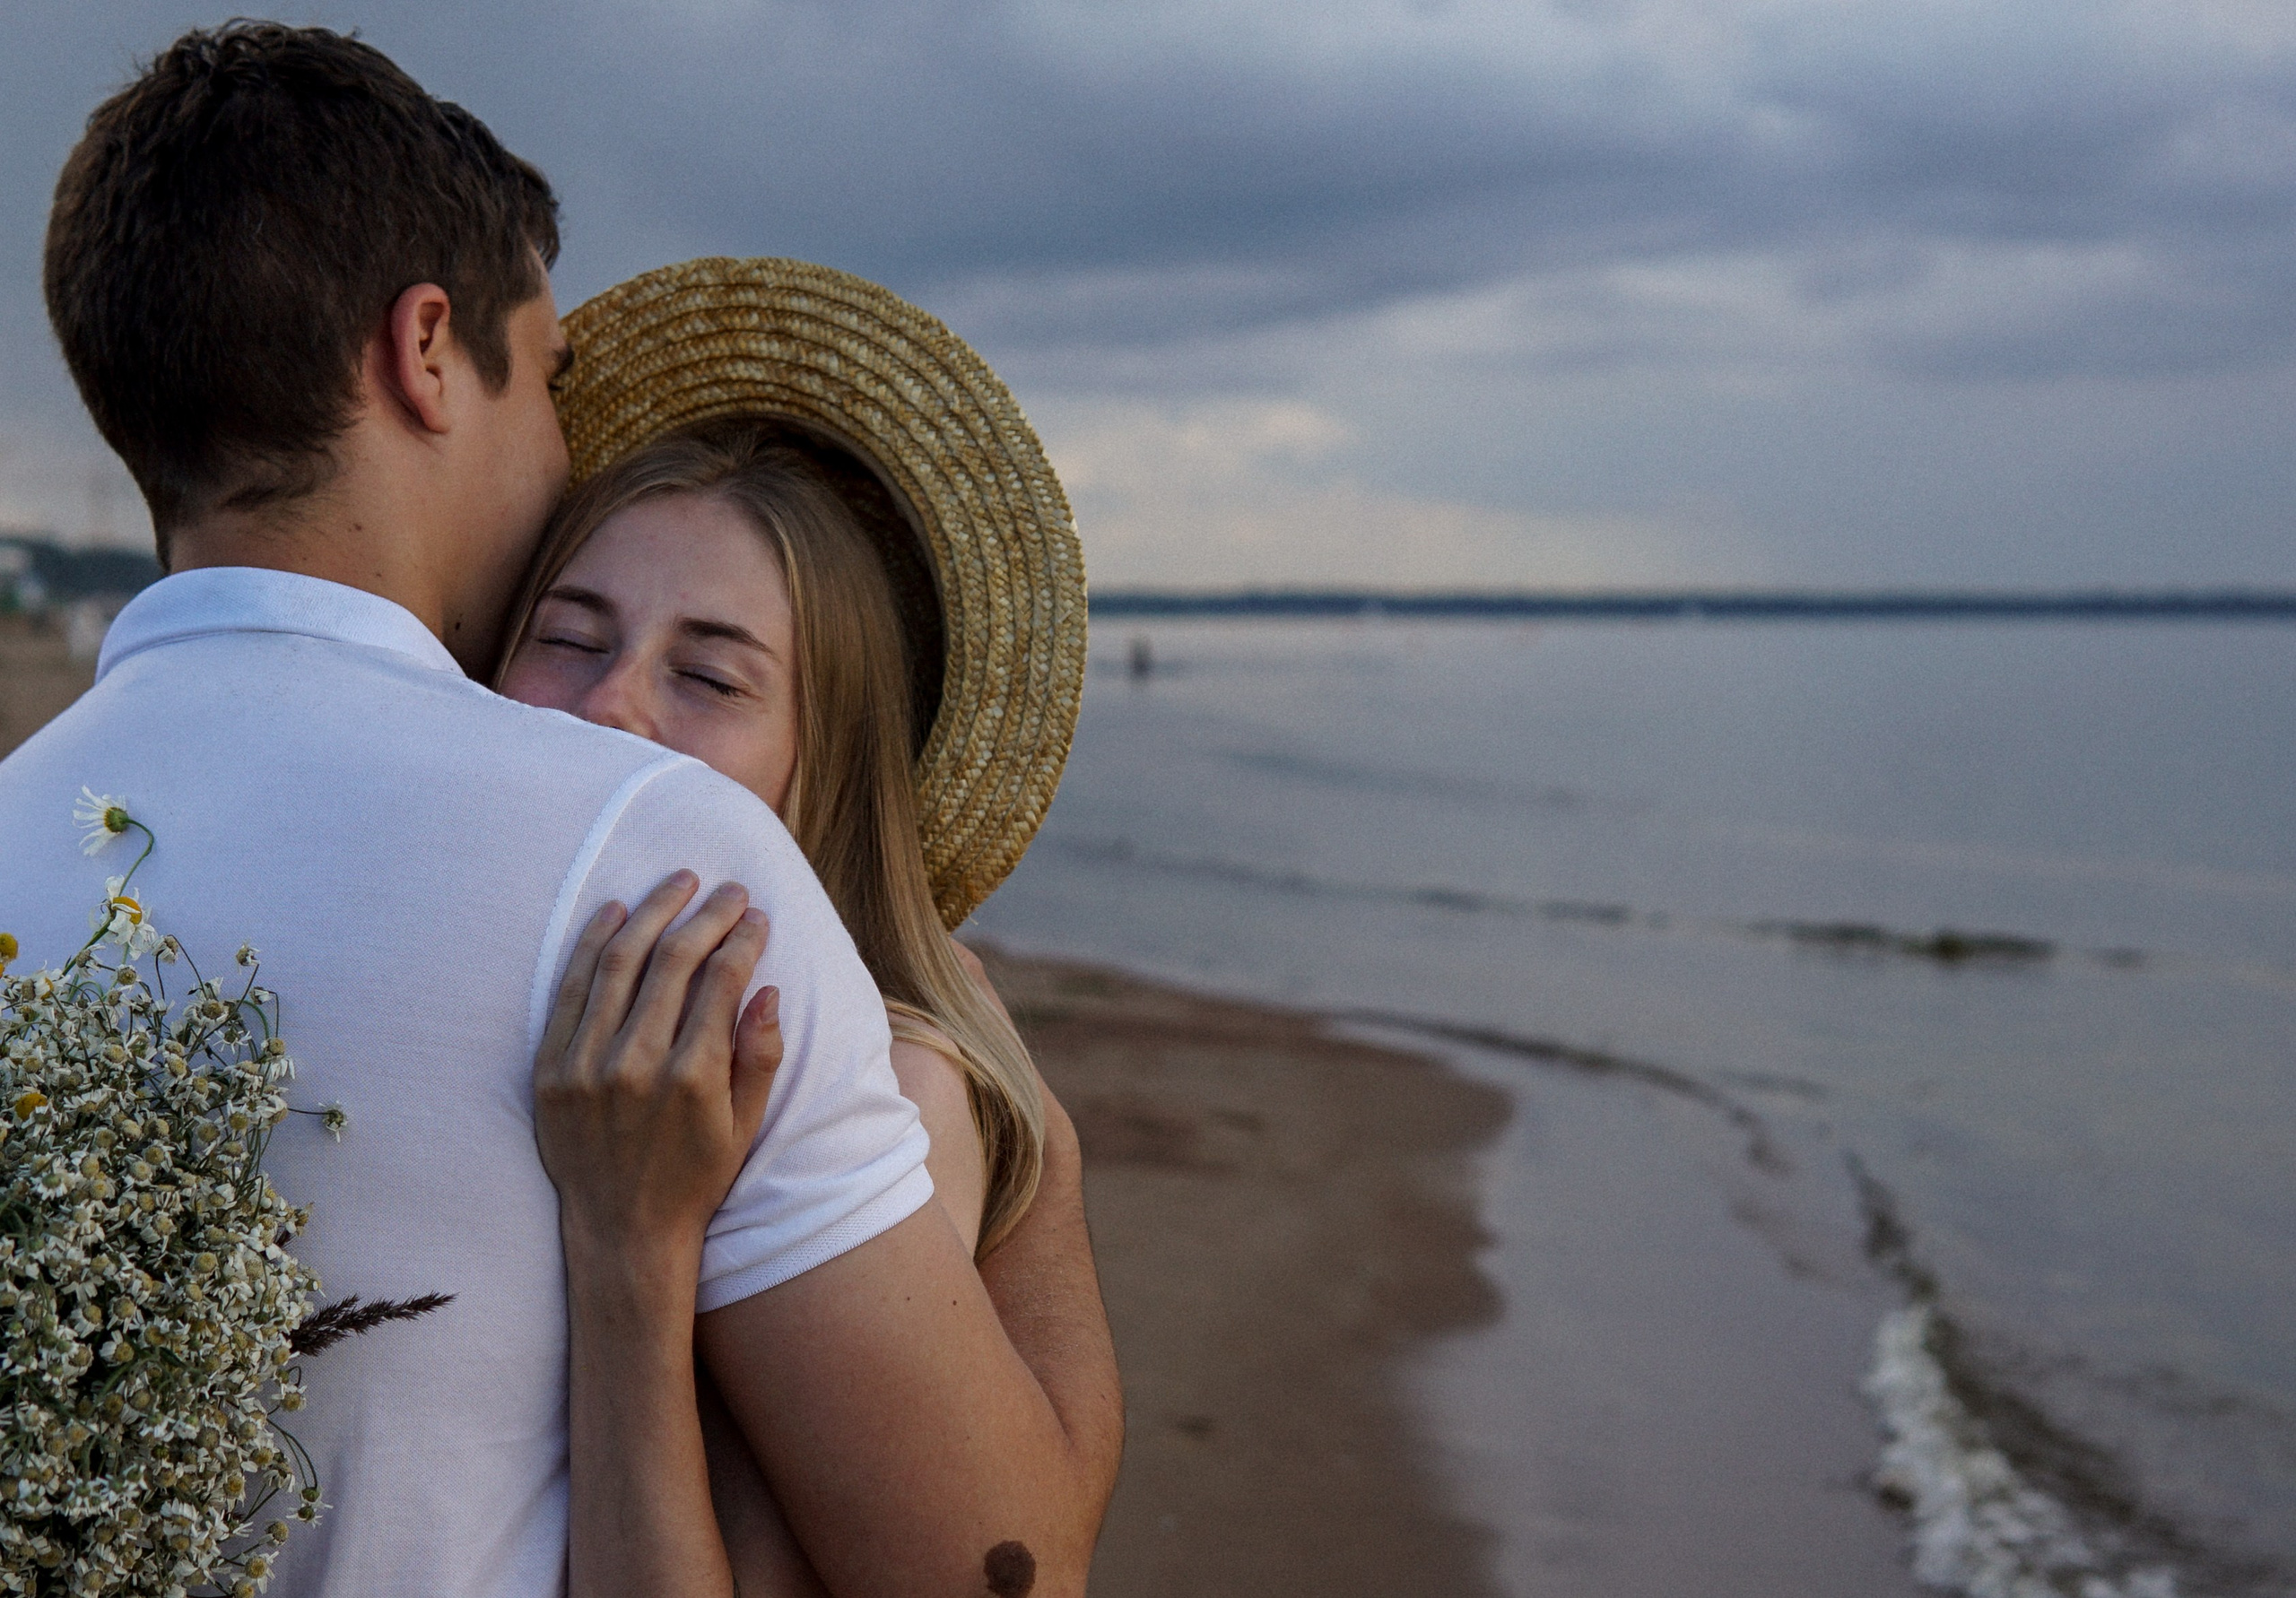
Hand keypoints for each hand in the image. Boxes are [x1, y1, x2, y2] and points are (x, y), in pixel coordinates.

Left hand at [534, 871, 783, 1257]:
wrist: (621, 1230)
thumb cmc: (694, 1177)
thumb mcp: (745, 1126)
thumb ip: (760, 1056)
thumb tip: (767, 991)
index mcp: (692, 1079)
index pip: (722, 982)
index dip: (744, 940)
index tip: (758, 917)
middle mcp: (636, 1066)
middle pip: (674, 961)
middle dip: (708, 915)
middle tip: (729, 889)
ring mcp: (585, 1066)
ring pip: (620, 962)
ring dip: (652, 912)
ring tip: (678, 882)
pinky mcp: (549, 1071)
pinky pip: (570, 990)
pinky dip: (590, 943)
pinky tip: (615, 912)